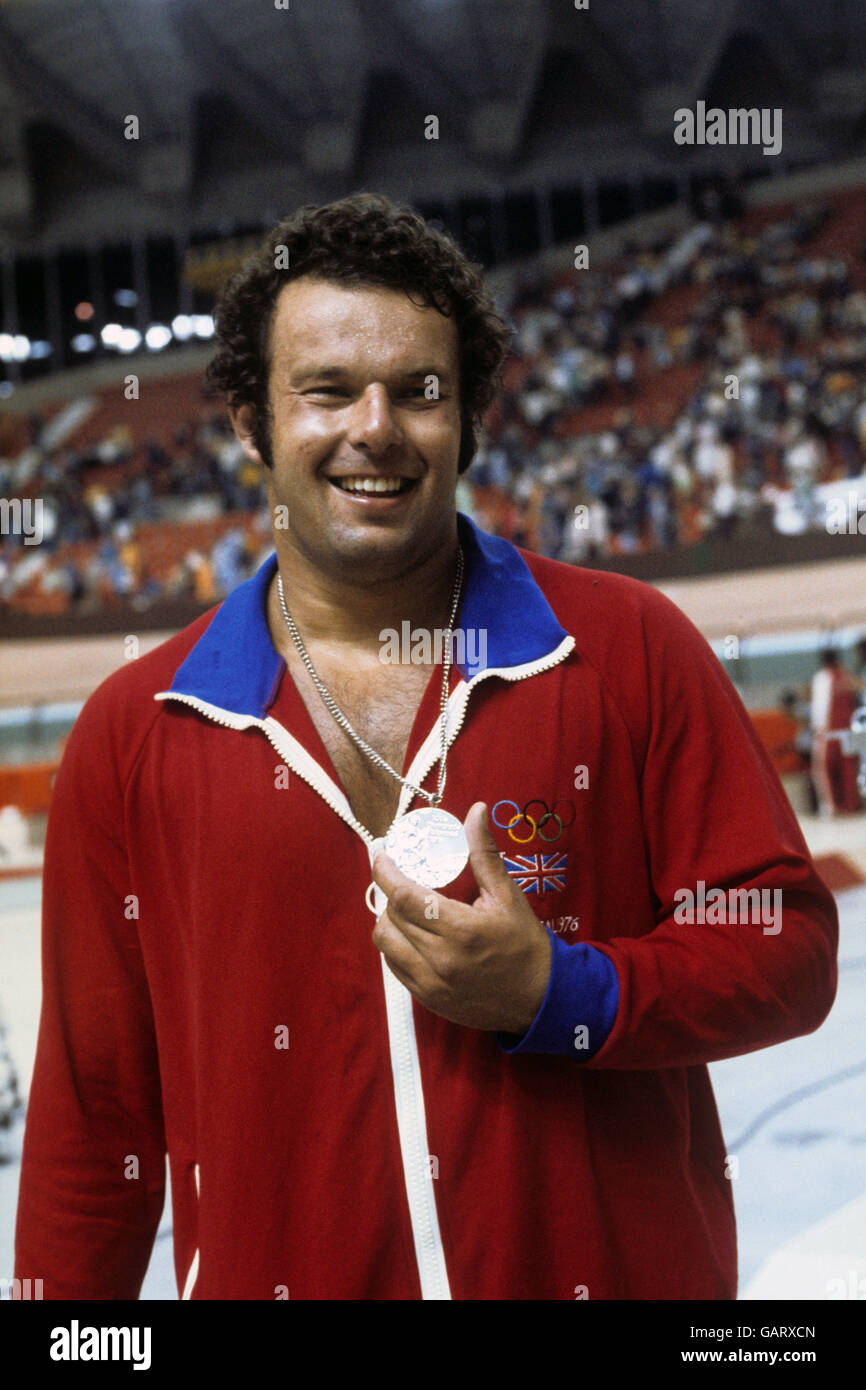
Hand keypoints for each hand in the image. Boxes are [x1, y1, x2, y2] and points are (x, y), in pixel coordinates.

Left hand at [371, 802, 552, 1034]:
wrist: (539, 998)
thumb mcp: (508, 895)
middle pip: (391, 917)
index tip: (382, 856)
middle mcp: (441, 960)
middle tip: (402, 878)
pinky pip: (394, 966)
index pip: (404, 897)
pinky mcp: (427, 999)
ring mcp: (431, 984)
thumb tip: (476, 811)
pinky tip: (413, 934)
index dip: (386, 872)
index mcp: (461, 930)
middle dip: (391, 892)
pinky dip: (396, 945)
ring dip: (390, 920)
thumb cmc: (524, 943)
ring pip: (386, 943)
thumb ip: (484, 853)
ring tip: (409, 909)